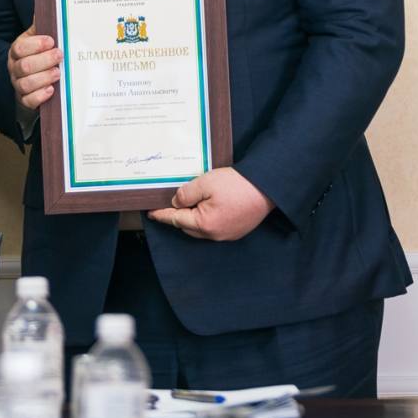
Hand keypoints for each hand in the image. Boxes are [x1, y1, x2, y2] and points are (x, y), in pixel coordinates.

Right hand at [7, 26, 62, 111]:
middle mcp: (15, 68)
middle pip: (24, 66)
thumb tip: (50, 8)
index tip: (51, 41)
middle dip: (44, 61)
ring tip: (58, 73)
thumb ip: (43, 27)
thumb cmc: (40, 56)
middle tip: (60, 56)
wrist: (36, 79)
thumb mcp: (39, 39)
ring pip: (25, 84)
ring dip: (44, 78)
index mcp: (17, 51)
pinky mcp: (24, 100)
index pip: (20, 48)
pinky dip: (40, 96)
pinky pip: (28, 101)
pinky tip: (51, 90)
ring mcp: (18, 85)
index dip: (36, 45)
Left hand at [148, 168, 272, 240]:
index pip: (176, 219)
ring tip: (189, 203)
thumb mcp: (205, 182)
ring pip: (201, 229)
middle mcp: (215, 235)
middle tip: (170, 203)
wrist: (267, 187)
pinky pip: (214, 227)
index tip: (150, 212)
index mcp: (205, 224)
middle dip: (177, 216)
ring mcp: (227, 235)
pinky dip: (206, 219)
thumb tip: (176, 202)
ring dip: (193, 218)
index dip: (162, 215)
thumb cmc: (237, 184)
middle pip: (188, 227)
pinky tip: (207, 207)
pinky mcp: (236, 231)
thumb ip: (186, 193)